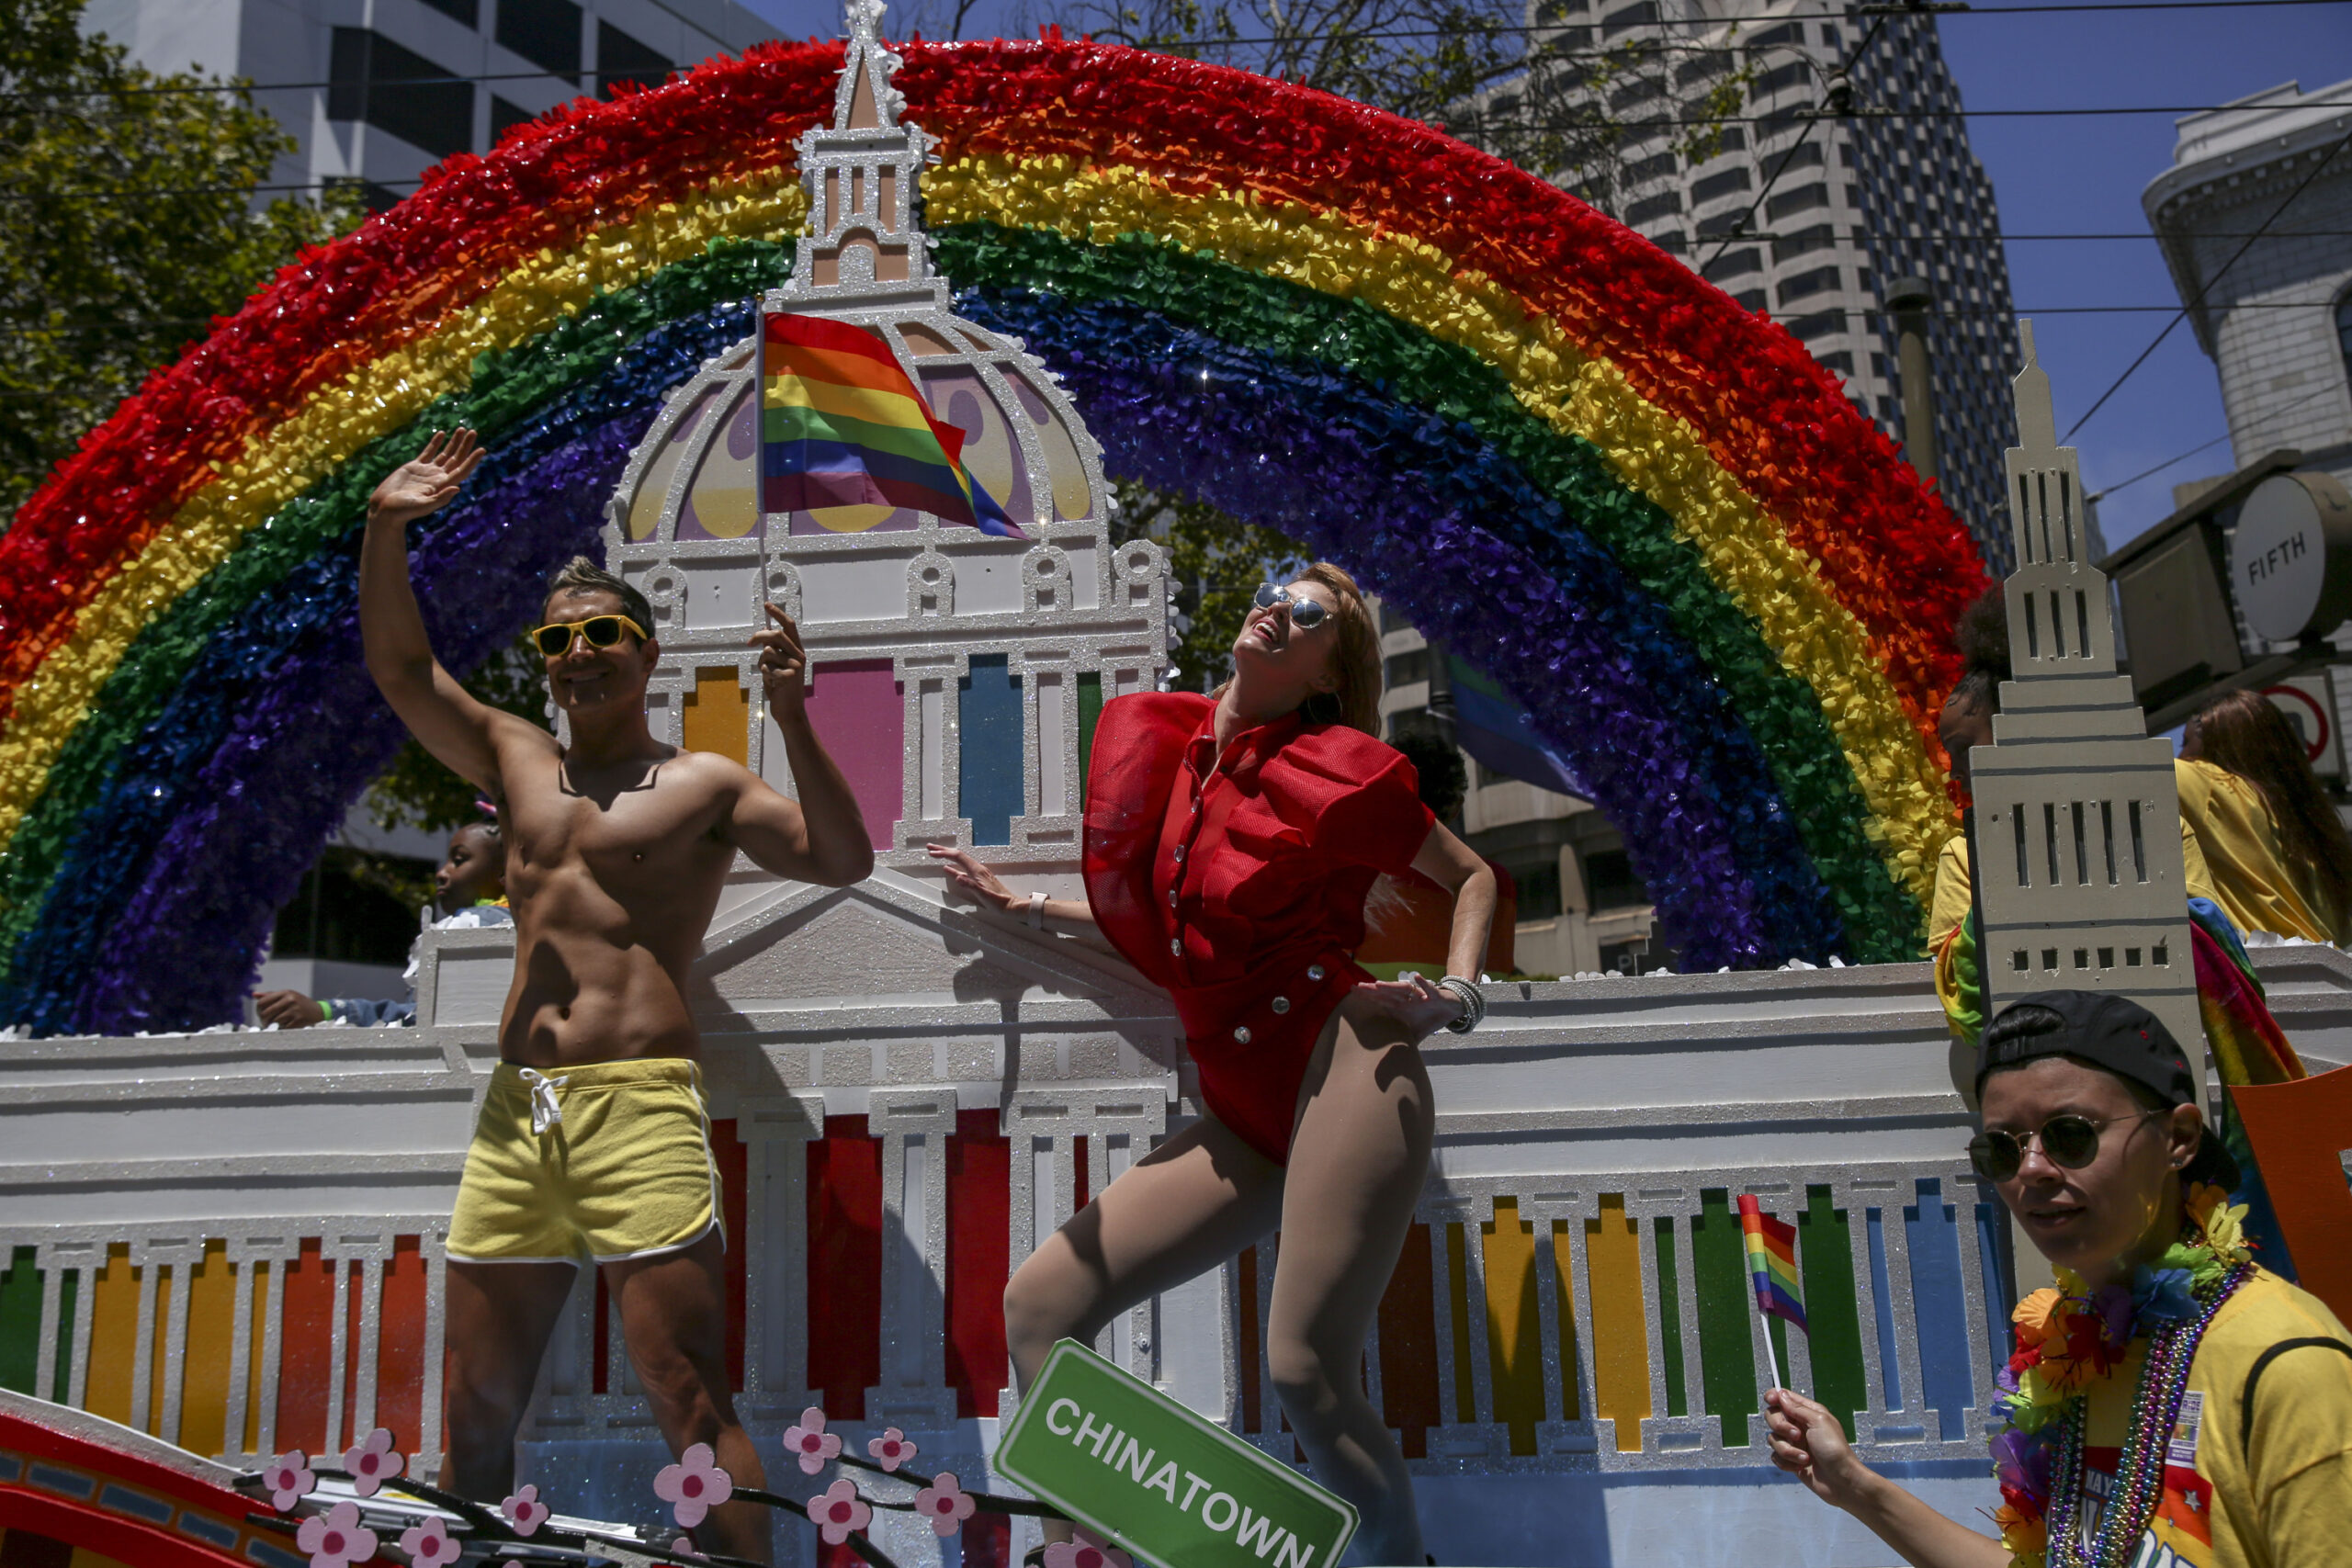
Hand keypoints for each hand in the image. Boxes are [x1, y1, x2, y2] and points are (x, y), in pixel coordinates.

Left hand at [253, 989, 322, 1028]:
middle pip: (266, 1013)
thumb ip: (270, 995)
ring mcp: (294, 1010)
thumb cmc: (300, 1003)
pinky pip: (283, 1027)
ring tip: (276, 1025)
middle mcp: (290, 1000)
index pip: (262, 1002)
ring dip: (273, 1026)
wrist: (319, 1011)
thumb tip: (254, 995)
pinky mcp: (298, 1020)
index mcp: (285, 993)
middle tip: (266, 1023)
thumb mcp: (287, 996)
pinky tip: (285, 1026)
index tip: (261, 1014)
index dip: (258, 1010)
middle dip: (264, 1020)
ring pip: (274, 1021)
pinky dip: (282, 1029)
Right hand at [368, 428, 483, 526]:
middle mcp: (437, 478)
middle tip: (473, 432)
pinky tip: (442, 434)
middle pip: (456, 459)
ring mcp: (427, 472)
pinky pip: (428, 452)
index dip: (472, 460)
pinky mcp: (414, 467)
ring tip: (462, 429)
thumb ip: (440, 498)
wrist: (385, 509)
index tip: (482, 449)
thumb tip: (457, 488)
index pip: (462, 470)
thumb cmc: (403, 511)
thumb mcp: (423, 506)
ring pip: (444, 454)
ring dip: (454, 442)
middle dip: (465, 446)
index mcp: (442, 486)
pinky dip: (435, 443)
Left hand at [752, 603, 808, 722]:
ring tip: (769, 676)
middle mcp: (799, 656)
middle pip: (776, 635)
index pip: (789, 627)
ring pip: (767, 653)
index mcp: (798, 651)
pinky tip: (772, 685)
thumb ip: (774, 651)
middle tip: (749, 643)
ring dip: (762, 664)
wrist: (790, 712)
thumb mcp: (778, 666)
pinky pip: (765, 668)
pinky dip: (764, 676)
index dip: (778, 614)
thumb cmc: (781, 688)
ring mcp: (795, 666)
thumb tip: (762, 636)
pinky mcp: (788, 677)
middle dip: (760, 636)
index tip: (766, 605)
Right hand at [927, 843, 1021, 912]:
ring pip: (959, 861)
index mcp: (977, 871)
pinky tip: (948, 869)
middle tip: (929, 847)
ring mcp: (978, 874)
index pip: (958, 857)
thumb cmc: (999, 902)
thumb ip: (970, 885)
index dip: (944, 853)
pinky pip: (962, 870)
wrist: (1011, 906)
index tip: (932, 853)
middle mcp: (977, 869)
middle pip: (958, 855)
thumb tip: (957, 877)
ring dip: (947, 856)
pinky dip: (953, 868)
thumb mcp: (983, 895)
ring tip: (935, 854)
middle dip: (943, 850)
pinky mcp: (978, 880)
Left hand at [1348, 972, 1463, 1040]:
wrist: (1452, 1009)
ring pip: (1403, 989)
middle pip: (1388, 993)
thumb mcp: (1417, 1033)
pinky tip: (1416, 976)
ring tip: (1377, 984)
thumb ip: (1405, 1042)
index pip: (1382, 1000)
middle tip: (1357, 987)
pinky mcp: (1434, 994)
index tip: (1352, 991)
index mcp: (1402, 1007)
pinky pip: (1428, 988)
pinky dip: (1423, 983)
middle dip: (1373, 990)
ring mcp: (1420, 995)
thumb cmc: (1431, 1017)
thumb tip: (1396, 1059)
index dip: (1368, 996)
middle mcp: (1408, 999)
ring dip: (1391, 986)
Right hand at [1765, 1388, 1871, 1509]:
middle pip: (1772, 1416)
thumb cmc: (1835, 1449)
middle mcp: (1798, 1426)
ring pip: (1773, 1439)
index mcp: (1807, 1412)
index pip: (1783, 1398)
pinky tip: (1800, 1467)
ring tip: (1805, 1458)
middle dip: (1781, 1427)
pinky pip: (1775, 1456)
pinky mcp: (1790, 1459)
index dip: (1773, 1397)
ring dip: (1788, 1450)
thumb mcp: (1819, 1421)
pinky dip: (1787, 1462)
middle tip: (1797, 1435)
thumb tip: (1780, 1394)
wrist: (1841, 1481)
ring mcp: (1794, 1443)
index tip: (1771, 1401)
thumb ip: (1797, 1408)